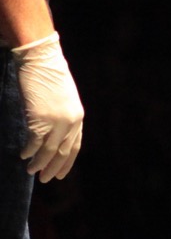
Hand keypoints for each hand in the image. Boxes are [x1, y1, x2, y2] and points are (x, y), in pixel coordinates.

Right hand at [12, 33, 82, 181]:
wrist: (41, 59)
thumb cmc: (49, 75)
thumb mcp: (62, 98)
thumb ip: (62, 116)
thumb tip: (53, 132)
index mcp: (78, 118)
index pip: (75, 147)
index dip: (66, 162)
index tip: (60, 174)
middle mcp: (70, 122)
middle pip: (62, 152)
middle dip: (53, 168)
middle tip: (45, 179)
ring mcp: (56, 121)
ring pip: (48, 150)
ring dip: (39, 163)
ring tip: (31, 172)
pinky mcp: (40, 118)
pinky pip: (35, 141)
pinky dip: (29, 151)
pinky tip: (24, 156)